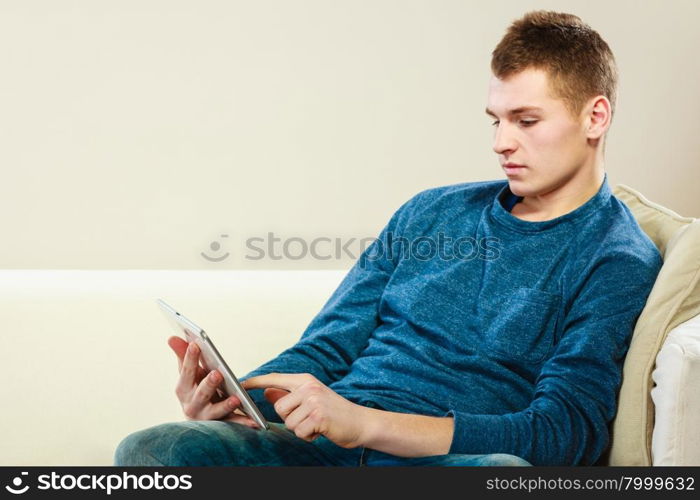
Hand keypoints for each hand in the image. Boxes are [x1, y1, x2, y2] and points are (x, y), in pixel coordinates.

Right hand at [168, 336, 256, 426]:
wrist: (200, 419)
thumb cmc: (195, 389)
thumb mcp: (189, 374)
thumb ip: (183, 356)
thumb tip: (172, 337)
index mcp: (183, 390)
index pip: (186, 373)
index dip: (190, 359)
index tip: (195, 344)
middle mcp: (192, 405)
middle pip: (201, 394)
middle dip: (208, 384)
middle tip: (217, 373)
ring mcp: (206, 417)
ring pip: (215, 412)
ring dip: (225, 405)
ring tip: (236, 398)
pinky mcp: (221, 425)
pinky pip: (233, 424)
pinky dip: (243, 422)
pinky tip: (254, 421)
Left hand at [242, 373, 369, 447]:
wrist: (360, 422)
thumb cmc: (335, 412)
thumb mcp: (312, 398)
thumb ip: (289, 395)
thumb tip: (267, 392)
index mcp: (306, 380)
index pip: (274, 379)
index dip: (256, 382)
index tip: (240, 385)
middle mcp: (309, 387)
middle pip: (279, 407)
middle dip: (291, 418)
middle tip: (310, 418)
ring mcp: (314, 400)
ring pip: (288, 422)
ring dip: (301, 429)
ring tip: (317, 424)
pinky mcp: (318, 416)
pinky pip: (299, 431)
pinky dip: (308, 436)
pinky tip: (321, 430)